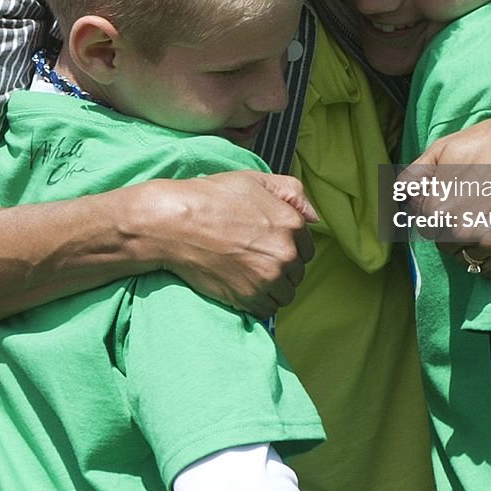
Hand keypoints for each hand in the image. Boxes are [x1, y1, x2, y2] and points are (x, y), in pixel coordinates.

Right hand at [141, 169, 316, 319]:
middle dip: (281, 267)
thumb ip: (292, 192)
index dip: (288, 246)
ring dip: (272, 288)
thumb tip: (315, 218)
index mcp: (291, 224)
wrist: (174, 223)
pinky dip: (258, 303)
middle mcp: (286, 253)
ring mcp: (268, 278)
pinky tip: (242, 286)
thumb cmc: (212, 197)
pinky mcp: (249, 298)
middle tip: (254, 258)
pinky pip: (267, 310)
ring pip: (285, 293)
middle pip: (297, 272)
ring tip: (248, 273)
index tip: (267, 244)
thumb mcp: (255, 180)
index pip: (306, 248)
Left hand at [407, 98, 490, 276]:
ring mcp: (488, 243)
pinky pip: (488, 270)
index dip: (430, 209)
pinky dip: (486, 259)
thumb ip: (412, 176)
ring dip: (465, 245)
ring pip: (463, 258)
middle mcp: (459, 232)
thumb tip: (399, 197)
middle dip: (446, 227)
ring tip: (479, 219)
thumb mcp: (439, 150)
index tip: (446, 197)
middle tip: (465, 206)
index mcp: (436, 210)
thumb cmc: (486, 143)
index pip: (421, 223)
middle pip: (441, 242)